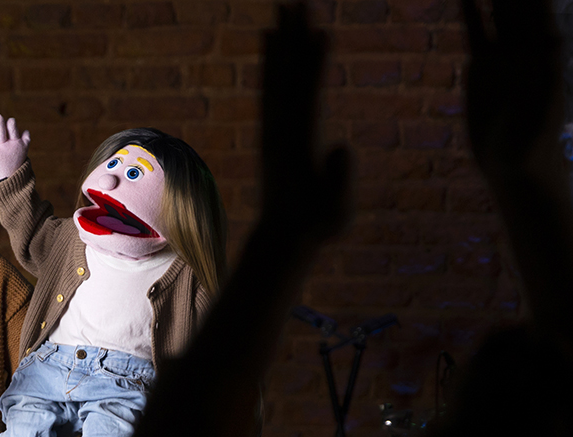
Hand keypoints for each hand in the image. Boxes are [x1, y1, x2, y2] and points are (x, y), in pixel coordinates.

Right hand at [0, 114, 30, 180]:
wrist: (9, 178)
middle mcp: (3, 146)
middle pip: (0, 125)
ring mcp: (14, 145)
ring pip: (12, 125)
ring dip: (10, 122)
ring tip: (8, 126)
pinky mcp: (24, 146)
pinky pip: (26, 133)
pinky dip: (24, 133)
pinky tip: (19, 137)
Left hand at [260, 2, 351, 244]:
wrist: (282, 238)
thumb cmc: (316, 225)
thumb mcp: (333, 209)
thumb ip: (339, 178)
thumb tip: (342, 146)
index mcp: (299, 144)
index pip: (308, 96)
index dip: (315, 65)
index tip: (321, 34)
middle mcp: (281, 130)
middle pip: (288, 77)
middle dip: (294, 39)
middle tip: (297, 2)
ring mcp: (272, 129)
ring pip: (275, 78)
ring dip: (280, 43)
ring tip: (282, 11)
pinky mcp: (270, 132)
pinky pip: (270, 90)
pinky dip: (271, 64)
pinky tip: (271, 42)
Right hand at [463, 0, 562, 181]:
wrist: (515, 167)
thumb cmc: (535, 144)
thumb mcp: (543, 111)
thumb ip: (547, 77)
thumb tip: (551, 42)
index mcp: (545, 51)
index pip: (539, 7)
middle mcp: (526, 46)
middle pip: (518, 2)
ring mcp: (504, 54)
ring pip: (497, 10)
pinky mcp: (483, 67)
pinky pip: (476, 31)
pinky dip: (472, 12)